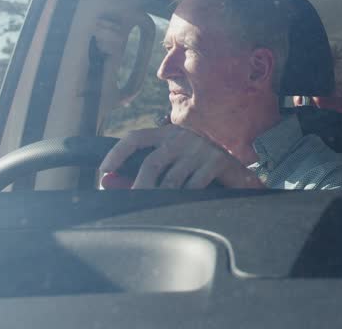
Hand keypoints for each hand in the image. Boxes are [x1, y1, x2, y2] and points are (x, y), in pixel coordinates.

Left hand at [98, 125, 263, 189]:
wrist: (237, 162)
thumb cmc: (197, 163)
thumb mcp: (172, 160)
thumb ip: (143, 171)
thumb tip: (109, 182)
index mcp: (167, 133)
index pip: (136, 138)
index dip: (117, 153)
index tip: (103, 171)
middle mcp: (181, 138)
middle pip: (152, 163)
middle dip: (138, 187)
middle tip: (133, 203)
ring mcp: (199, 150)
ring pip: (171, 180)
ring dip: (161, 198)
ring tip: (157, 208)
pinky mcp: (216, 162)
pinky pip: (193, 187)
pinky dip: (185, 199)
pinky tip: (183, 205)